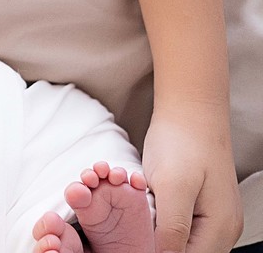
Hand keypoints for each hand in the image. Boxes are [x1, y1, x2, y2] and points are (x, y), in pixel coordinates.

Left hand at [141, 102, 241, 252]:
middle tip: (130, 231)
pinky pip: (180, 226)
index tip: (131, 245)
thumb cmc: (182, 142)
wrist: (188, 112)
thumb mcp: (173, 186)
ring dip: (158, 235)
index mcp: (220, 228)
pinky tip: (147, 209)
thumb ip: (172, 227)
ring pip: (182, 242)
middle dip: (157, 246)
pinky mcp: (198, 206)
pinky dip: (160, 222)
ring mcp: (212, 217)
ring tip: (138, 218)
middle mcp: (222, 228)